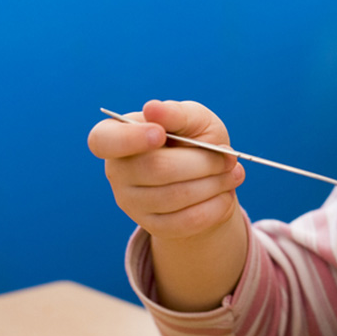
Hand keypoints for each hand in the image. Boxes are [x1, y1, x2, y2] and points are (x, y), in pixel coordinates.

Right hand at [87, 100, 245, 239]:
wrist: (206, 177)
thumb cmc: (193, 138)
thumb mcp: (192, 118)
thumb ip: (176, 113)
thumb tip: (152, 108)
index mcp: (116, 136)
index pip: (102, 141)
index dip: (130, 139)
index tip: (160, 134)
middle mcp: (116, 171)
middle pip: (157, 169)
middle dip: (203, 162)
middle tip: (229, 157)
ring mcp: (131, 203)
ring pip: (175, 197)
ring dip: (214, 184)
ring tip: (233, 173)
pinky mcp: (152, 227)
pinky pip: (185, 222)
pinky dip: (214, 207)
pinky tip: (226, 195)